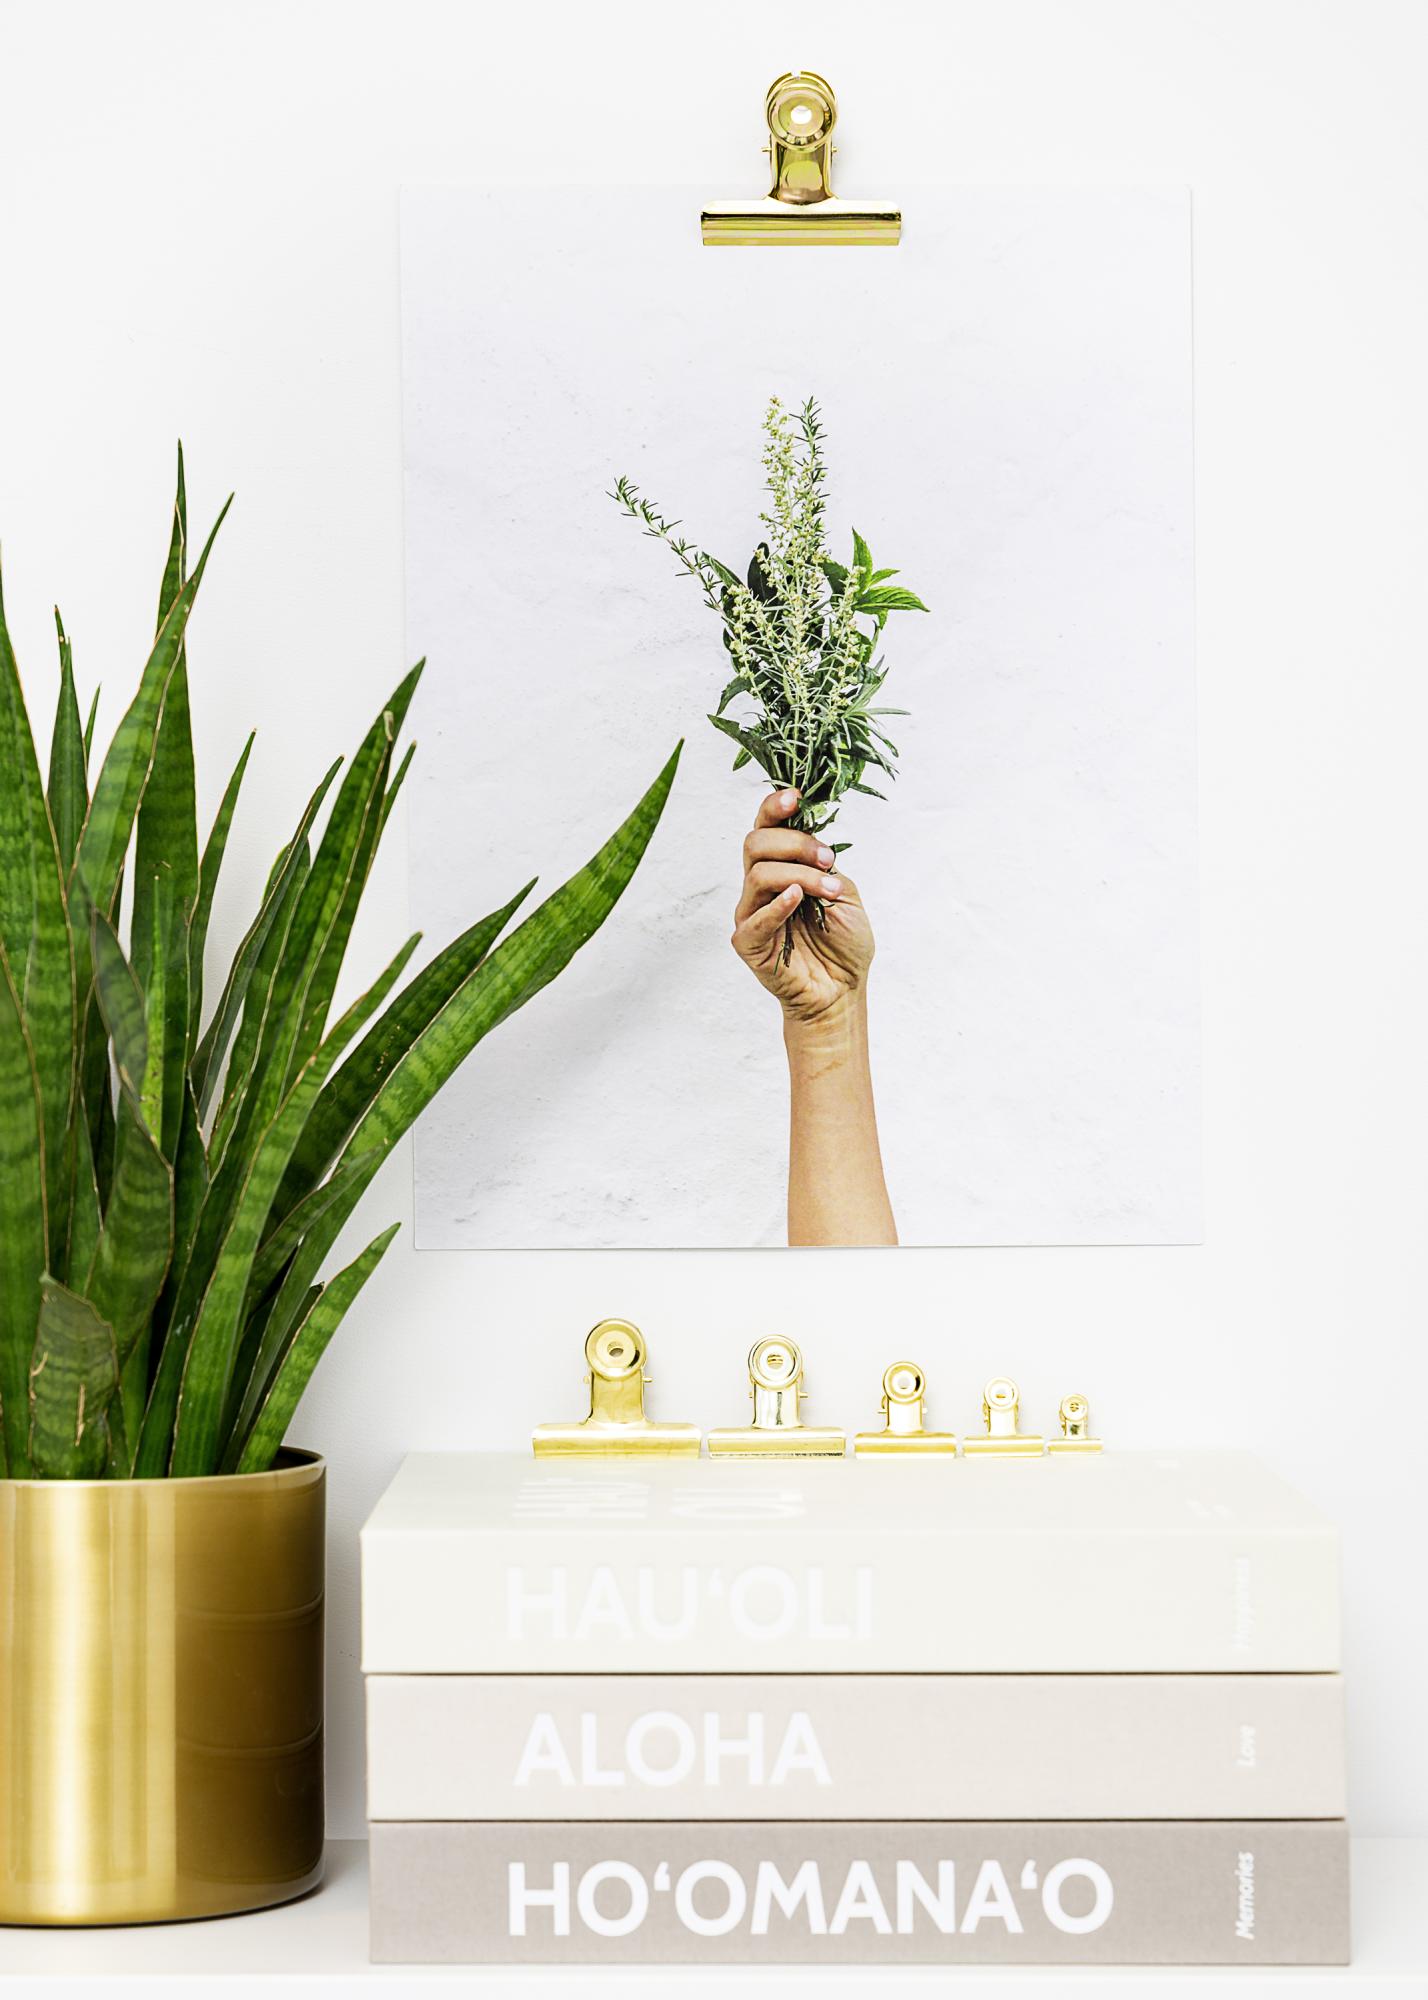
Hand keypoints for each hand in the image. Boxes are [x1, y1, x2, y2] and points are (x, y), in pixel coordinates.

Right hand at [730, 788, 875, 1023]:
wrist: (842, 990)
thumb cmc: (843, 944)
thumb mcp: (844, 893)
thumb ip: (824, 867)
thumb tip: (813, 844)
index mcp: (781, 868)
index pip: (765, 828)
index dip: (774, 807)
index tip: (796, 797)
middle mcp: (760, 886)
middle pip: (756, 843)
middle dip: (796, 843)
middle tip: (828, 860)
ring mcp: (750, 913)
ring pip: (759, 874)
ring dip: (800, 875)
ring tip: (829, 892)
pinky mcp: (748, 943)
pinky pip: (755, 918)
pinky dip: (777, 905)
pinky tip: (797, 899)